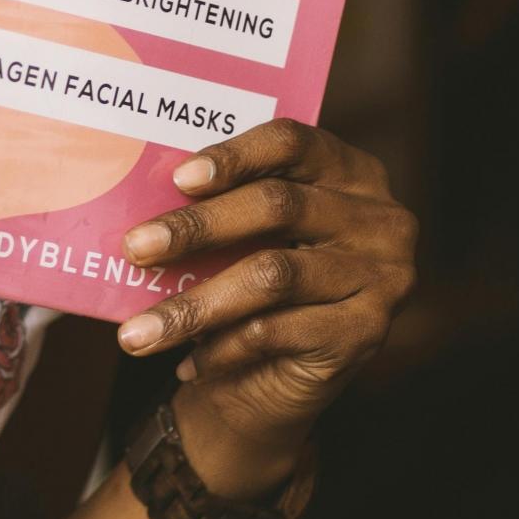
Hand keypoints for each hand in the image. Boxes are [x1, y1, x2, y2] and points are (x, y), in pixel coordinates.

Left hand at [113, 119, 416, 498]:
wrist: (293, 375)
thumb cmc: (262, 279)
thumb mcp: (251, 234)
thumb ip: (223, 207)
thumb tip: (146, 208)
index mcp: (350, 171)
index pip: (292, 142)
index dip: (235, 155)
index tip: (179, 178)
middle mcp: (378, 218)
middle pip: (278, 206)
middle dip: (197, 227)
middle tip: (136, 247)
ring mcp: (382, 276)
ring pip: (271, 276)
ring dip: (194, 306)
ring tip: (137, 331)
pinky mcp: (368, 333)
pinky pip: (277, 332)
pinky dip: (222, 348)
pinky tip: (185, 361)